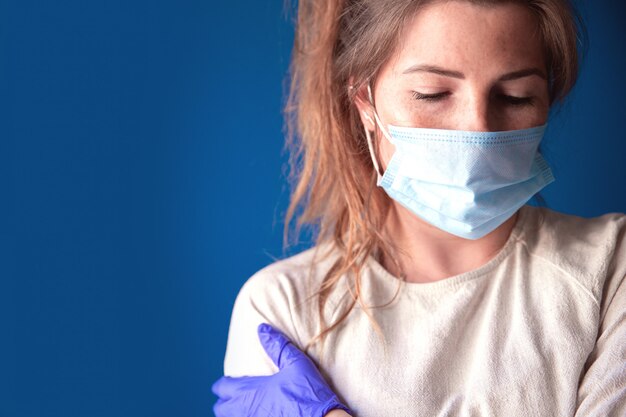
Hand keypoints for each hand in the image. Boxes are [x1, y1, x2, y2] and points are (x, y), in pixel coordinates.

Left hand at [212, 323, 351, 416]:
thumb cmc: (310, 394)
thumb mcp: (297, 364)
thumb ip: (277, 346)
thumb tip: (262, 329)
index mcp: (251, 392)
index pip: (223, 388)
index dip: (222, 385)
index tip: (225, 383)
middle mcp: (248, 411)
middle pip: (221, 409)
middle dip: (223, 402)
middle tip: (230, 398)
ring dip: (232, 414)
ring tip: (241, 409)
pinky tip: (255, 416)